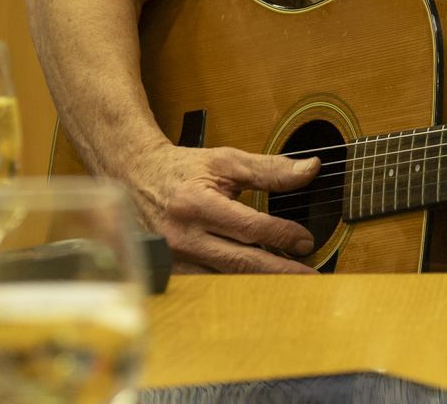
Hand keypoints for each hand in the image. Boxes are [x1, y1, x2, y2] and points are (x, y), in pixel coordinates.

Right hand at [128, 143, 320, 273]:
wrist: (135, 178)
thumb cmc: (183, 169)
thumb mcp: (226, 161)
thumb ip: (269, 169)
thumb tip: (310, 169)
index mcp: (196, 205)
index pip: (249, 228)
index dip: (281, 235)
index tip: (306, 241)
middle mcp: (183, 237)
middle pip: (240, 262)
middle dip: (280, 271)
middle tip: (311, 277)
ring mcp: (174, 258)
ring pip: (225, 279)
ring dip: (260, 283)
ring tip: (292, 284)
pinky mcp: (171, 270)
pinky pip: (209, 283)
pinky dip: (236, 285)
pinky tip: (259, 283)